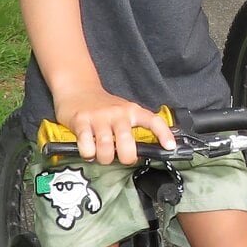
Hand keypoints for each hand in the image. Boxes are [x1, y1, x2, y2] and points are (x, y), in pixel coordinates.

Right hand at [49, 85, 174, 164]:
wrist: (77, 88)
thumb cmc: (102, 106)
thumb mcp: (123, 111)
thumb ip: (134, 127)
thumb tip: (149, 149)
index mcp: (131, 111)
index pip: (153, 121)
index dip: (164, 134)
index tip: (169, 147)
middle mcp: (117, 113)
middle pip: (126, 143)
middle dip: (126, 158)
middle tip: (121, 158)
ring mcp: (99, 117)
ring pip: (105, 148)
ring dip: (104, 158)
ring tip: (102, 155)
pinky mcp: (81, 122)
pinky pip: (86, 147)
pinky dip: (88, 154)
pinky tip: (88, 150)